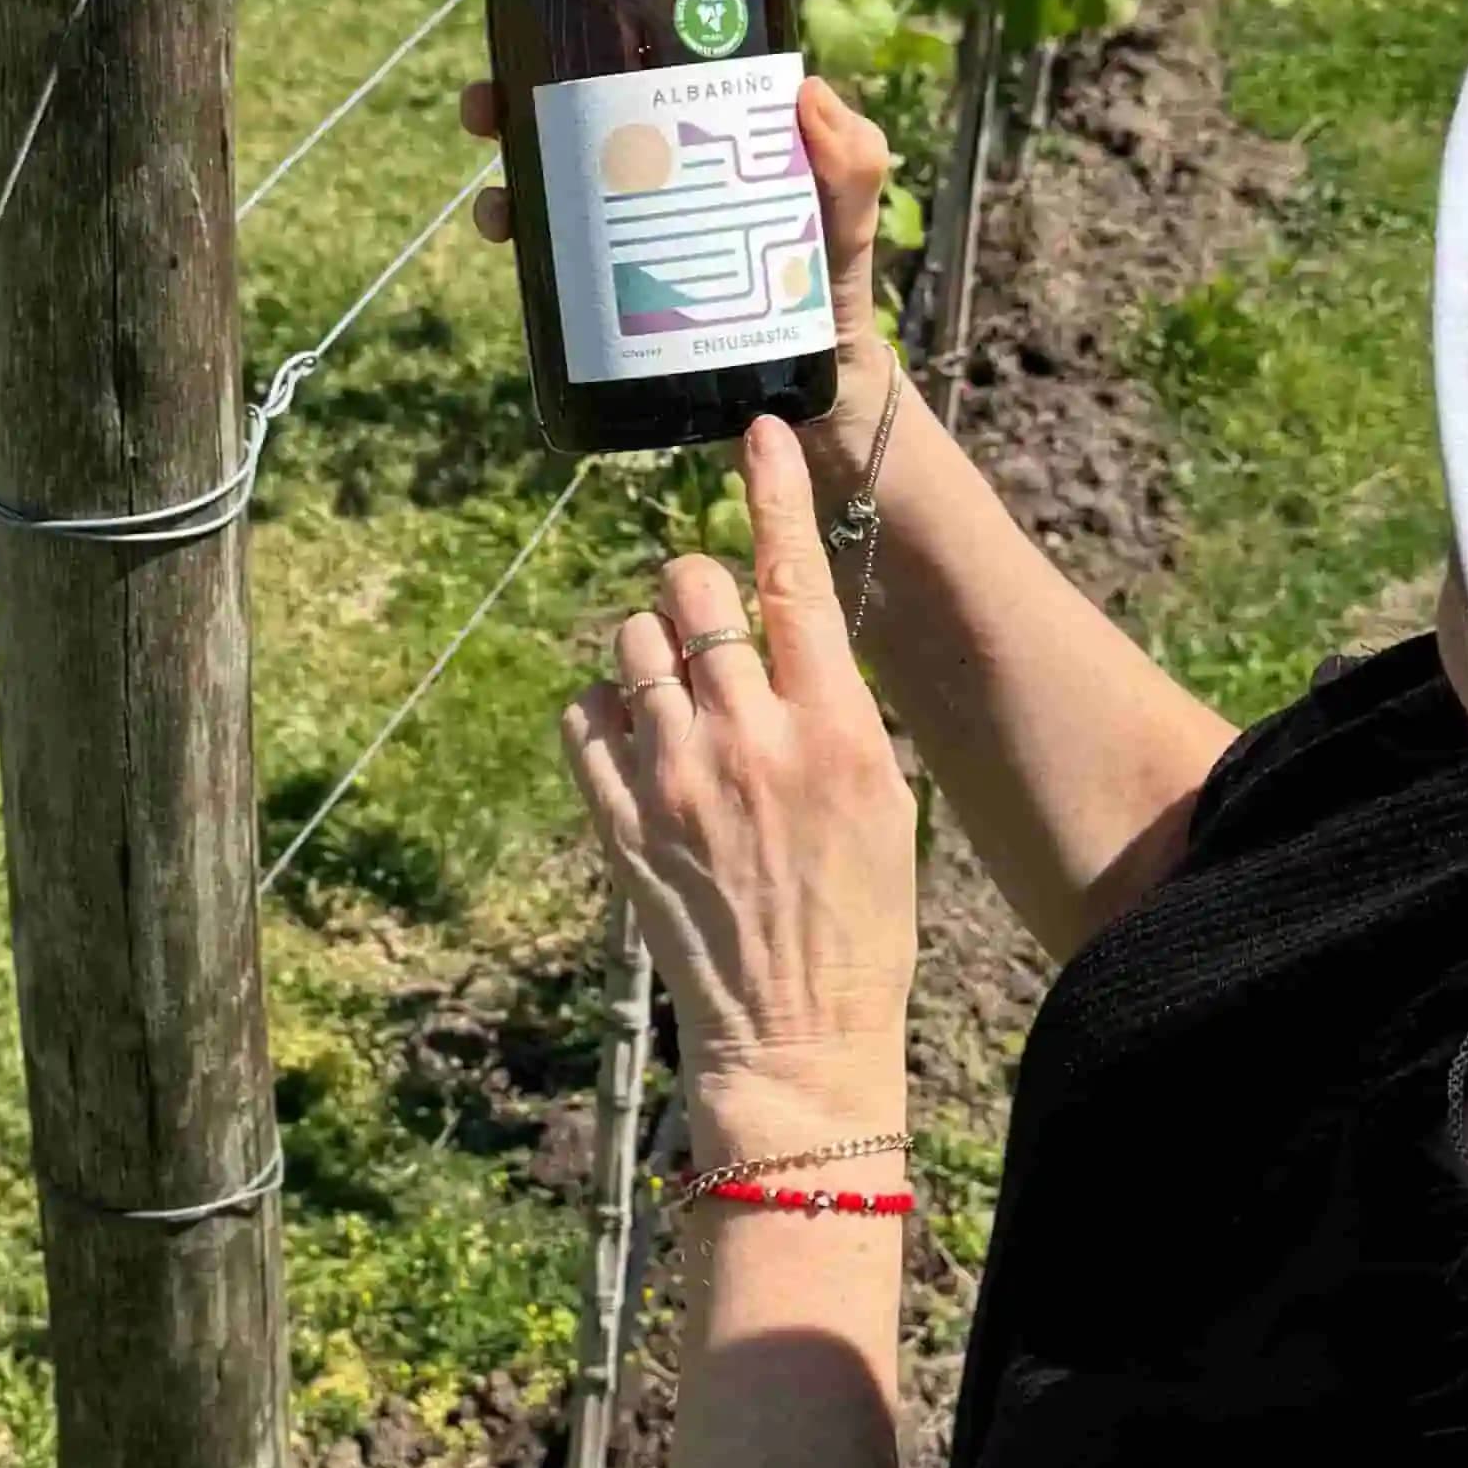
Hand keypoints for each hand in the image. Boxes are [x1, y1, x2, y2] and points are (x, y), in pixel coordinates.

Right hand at [465, 69, 898, 433]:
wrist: (820, 389)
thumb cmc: (833, 281)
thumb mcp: (851, 213)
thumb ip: (852, 159)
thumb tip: (805, 93)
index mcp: (700, 137)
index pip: (632, 76)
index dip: (580, 47)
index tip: (540, 33)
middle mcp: (650, 176)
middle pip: (569, 125)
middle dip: (511, 107)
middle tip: (484, 109)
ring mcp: (625, 233)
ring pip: (547, 189)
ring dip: (502, 183)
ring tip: (496, 203)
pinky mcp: (610, 292)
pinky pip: (553, 262)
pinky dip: (521, 248)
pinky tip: (509, 245)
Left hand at [559, 416, 916, 1151]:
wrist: (799, 1034)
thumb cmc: (860, 917)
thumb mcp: (886, 798)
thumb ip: (833, 705)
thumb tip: (784, 626)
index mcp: (836, 729)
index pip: (794, 576)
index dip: (771, 493)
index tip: (757, 433)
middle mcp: (750, 740)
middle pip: (688, 591)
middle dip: (694, 593)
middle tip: (712, 637)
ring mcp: (675, 779)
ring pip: (628, 644)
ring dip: (649, 654)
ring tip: (679, 708)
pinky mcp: (619, 820)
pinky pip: (582, 715)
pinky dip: (605, 715)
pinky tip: (641, 751)